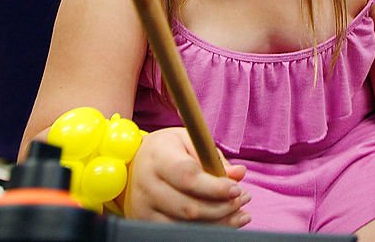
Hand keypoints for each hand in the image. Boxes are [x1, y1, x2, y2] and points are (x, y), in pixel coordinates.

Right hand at [124, 127, 249, 224]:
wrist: (130, 163)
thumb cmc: (166, 150)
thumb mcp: (188, 141)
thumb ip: (214, 157)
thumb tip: (239, 174)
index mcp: (159, 158)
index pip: (188, 177)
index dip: (215, 187)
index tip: (237, 188)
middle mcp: (147, 185)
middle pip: (189, 207)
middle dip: (223, 207)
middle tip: (244, 198)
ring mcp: (143, 208)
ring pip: (186, 225)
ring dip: (219, 222)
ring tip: (241, 213)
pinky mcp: (145, 223)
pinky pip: (178, 232)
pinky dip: (206, 230)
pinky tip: (225, 223)